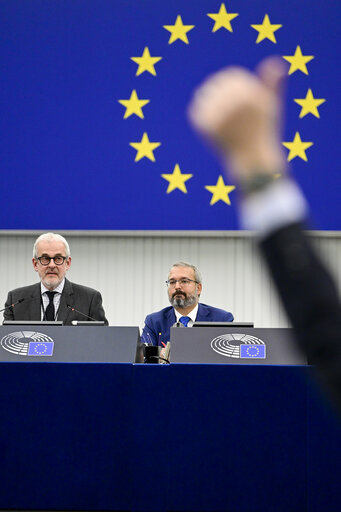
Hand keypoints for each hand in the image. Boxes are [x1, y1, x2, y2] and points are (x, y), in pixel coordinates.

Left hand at [188, 57, 287, 181]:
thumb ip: (272, 84)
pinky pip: (196, 112)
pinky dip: (198, 112)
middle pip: (216, 84)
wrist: (252, 161)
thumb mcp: (271, 106)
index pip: (231, 75)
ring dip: (204, 97)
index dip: (227, 80)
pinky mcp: (207, 127)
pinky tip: (203, 117)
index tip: (226, 88)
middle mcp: (235, 104)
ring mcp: (220, 115)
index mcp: (251, 95)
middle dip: (215, 88)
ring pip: (203, 95)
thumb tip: (275, 63)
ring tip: (207, 103)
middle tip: (212, 94)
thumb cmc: (263, 133)